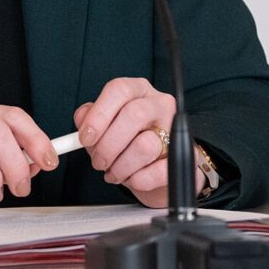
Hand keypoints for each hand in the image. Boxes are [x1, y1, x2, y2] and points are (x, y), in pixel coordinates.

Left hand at [74, 78, 204, 207]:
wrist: (156, 166)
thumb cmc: (126, 140)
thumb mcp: (105, 125)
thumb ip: (90, 118)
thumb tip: (83, 120)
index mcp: (137, 89)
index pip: (119, 90)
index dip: (99, 115)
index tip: (85, 137)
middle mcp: (159, 104)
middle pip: (133, 115)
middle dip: (108, 144)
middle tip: (98, 161)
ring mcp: (176, 129)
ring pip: (145, 145)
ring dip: (121, 166)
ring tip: (113, 172)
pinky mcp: (186, 157)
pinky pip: (159, 171)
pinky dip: (139, 179)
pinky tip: (132, 179)